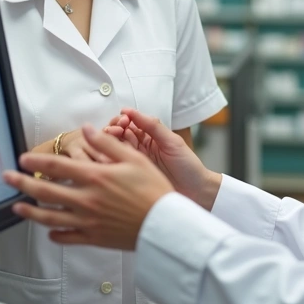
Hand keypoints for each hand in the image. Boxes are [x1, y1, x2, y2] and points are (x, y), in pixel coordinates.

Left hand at [5, 124, 173, 249]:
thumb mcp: (134, 158)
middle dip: (22, 183)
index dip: (36, 161)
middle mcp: (86, 199)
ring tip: (16, 206)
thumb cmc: (154, 190)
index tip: (22, 158)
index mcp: (95, 177)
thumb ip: (107, 143)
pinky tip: (49, 232)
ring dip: (30, 211)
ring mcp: (88, 221)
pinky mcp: (94, 238)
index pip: (57, 166)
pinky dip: (55, 235)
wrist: (166, 224)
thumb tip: (87, 129)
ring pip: (50, 218)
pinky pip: (68, 238)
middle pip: (45, 191)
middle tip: (7, 178)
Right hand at [104, 109, 221, 210]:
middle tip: (116, 130)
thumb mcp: (172, 142)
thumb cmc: (187, 166)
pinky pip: (116, 165)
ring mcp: (134, 162)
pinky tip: (108, 155)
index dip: (122, 120)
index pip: (129, 124)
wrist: (195, 192)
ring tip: (112, 140)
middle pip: (118, 134)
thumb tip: (131, 111)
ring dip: (110, 141)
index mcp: (149, 136)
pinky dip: (109, 157)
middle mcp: (139, 148)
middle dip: (113, 129)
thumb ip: (153, 126)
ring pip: (114, 148)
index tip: (123, 121)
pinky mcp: (130, 176)